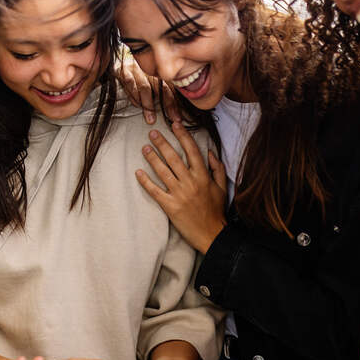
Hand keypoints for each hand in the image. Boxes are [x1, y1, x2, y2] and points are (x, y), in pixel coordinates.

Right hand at [116, 54, 178, 123]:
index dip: (175, 103)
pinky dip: (134, 95)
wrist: (118, 60)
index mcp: (158, 72)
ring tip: (151, 118)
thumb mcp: (151, 80)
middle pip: (161, 87)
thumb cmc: (137, 75)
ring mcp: (136, 69)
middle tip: (171, 118)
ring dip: (148, 104)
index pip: (170, 87)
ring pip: (145, 87)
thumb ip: (162, 91)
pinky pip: (130, 83)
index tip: (177, 117)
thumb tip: (175, 111)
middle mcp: (149, 69)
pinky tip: (137, 105)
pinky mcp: (123, 70)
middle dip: (167, 104)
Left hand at [137, 122, 226, 252]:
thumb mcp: (221, 187)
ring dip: (152, 158)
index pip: (192, 151)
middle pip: (174, 158)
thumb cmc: (216, 211)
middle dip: (162, 143)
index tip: (175, 125)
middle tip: (152, 133)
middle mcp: (191, 183)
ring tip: (144, 148)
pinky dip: (146, 181)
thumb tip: (210, 151)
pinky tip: (138, 172)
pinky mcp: (170, 206)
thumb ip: (217, 168)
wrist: (212, 235)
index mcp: (203, 177)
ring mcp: (180, 194)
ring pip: (163, 172)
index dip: (183, 136)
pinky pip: (155, 191)